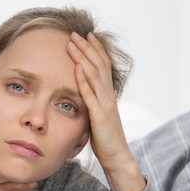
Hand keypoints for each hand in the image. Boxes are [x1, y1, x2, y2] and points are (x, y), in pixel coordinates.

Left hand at [67, 32, 144, 190]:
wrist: (117, 157)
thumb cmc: (105, 140)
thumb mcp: (96, 117)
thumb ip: (91, 105)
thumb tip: (80, 97)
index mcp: (107, 95)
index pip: (101, 66)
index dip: (94, 50)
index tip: (85, 36)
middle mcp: (107, 96)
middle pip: (98, 65)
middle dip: (86, 48)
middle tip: (74, 33)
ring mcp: (105, 104)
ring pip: (94, 75)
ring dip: (82, 57)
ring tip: (72, 43)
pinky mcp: (100, 116)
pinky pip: (90, 94)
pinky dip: (83, 80)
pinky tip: (77, 68)